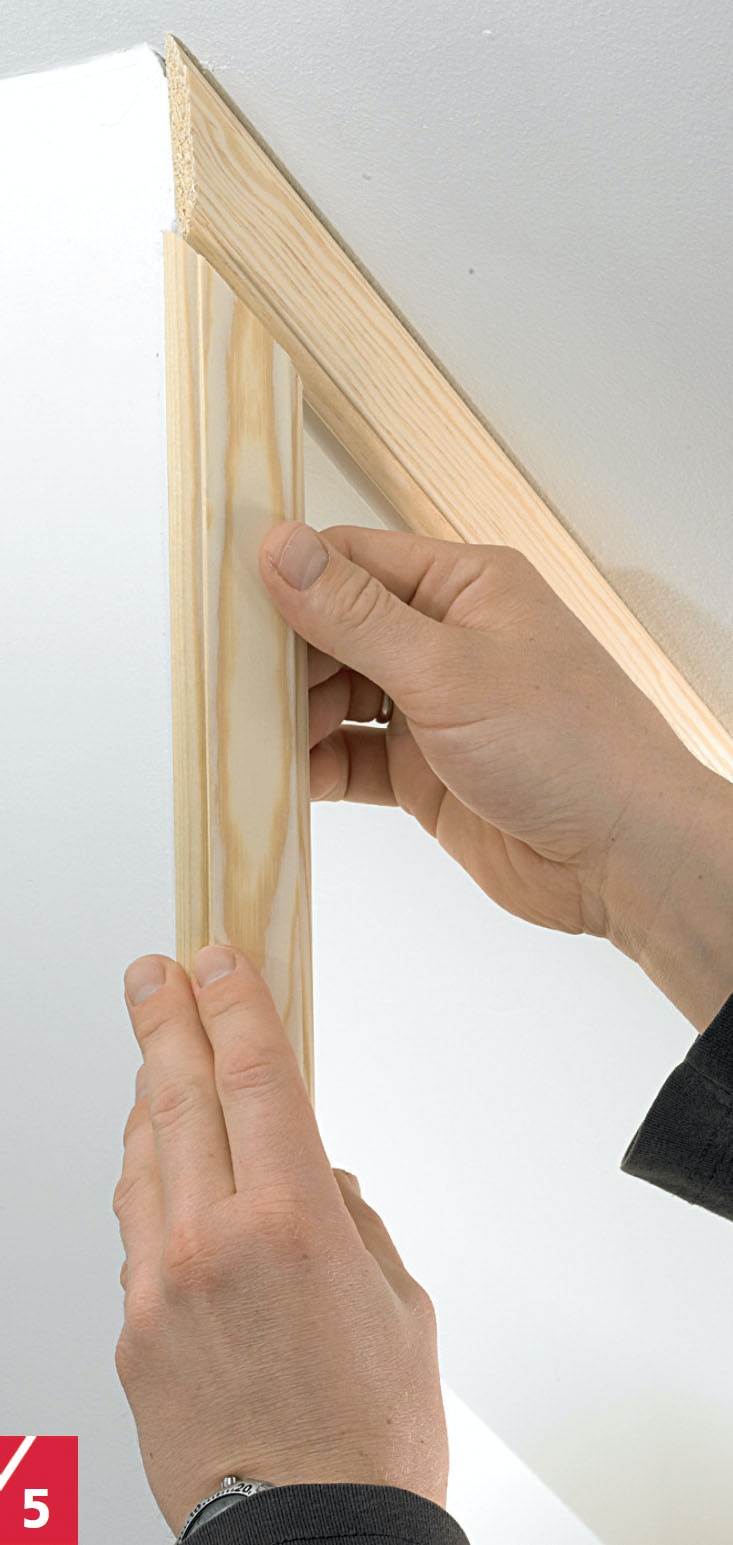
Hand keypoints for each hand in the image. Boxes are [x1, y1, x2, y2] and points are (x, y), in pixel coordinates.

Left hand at [113, 945, 447, 1533]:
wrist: (307, 1543)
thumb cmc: (369, 1438)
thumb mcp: (398, 1306)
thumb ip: (350, 1223)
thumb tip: (313, 1182)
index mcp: (291, 1222)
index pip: (254, 1074)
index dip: (233, 1003)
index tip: (216, 959)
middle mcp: (211, 1241)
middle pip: (180, 1097)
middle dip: (164, 1021)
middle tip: (152, 974)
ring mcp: (158, 1288)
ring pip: (143, 1159)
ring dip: (151, 1100)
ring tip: (157, 1063)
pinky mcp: (131, 1334)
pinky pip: (132, 1233)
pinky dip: (146, 1186)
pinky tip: (158, 1171)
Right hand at [259, 523, 731, 1028]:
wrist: (624, 857)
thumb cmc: (570, 747)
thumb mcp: (448, 669)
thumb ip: (356, 614)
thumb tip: (281, 548)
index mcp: (466, 586)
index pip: (353, 561)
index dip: (289, 577)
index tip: (226, 603)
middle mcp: (448, 641)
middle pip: (336, 630)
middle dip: (284, 657)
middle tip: (229, 684)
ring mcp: (435, 709)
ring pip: (337, 697)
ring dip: (292, 716)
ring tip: (248, 736)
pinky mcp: (425, 773)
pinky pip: (352, 757)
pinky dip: (314, 766)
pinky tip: (278, 778)